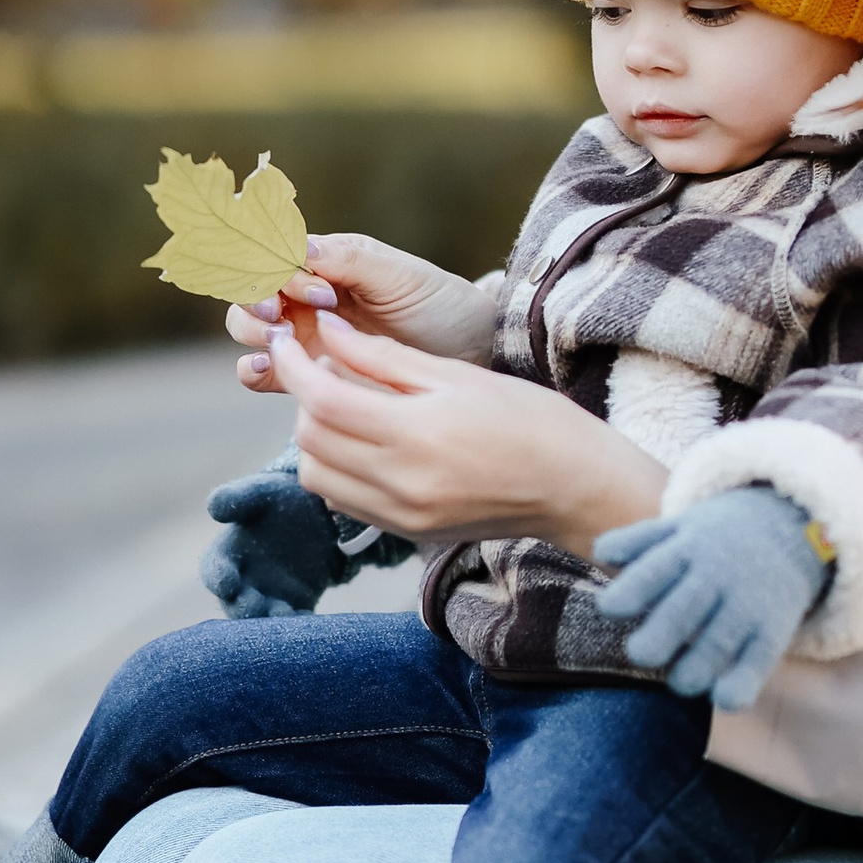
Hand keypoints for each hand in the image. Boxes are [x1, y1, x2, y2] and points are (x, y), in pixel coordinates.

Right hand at [203, 463, 396, 619]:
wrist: (315, 513)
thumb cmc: (276, 500)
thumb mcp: (259, 492)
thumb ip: (237, 498)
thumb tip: (213, 508)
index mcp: (227, 556)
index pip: (214, 571)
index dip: (218, 577)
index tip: (227, 582)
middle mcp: (243, 583)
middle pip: (235, 605)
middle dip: (243, 609)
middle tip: (255, 606)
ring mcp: (269, 597)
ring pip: (264, 619)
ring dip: (271, 623)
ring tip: (285, 615)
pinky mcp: (295, 606)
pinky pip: (294, 622)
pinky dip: (299, 626)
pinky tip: (309, 623)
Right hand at [229, 231, 495, 391]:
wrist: (469, 354)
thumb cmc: (440, 305)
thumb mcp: (401, 276)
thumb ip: (350, 260)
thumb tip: (299, 248)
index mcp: (324, 261)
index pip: (270, 252)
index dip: (273, 266)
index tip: (313, 287)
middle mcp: (305, 296)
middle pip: (249, 288)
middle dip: (253, 297)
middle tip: (279, 314)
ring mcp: (303, 335)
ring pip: (247, 328)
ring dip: (251, 330)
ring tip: (281, 339)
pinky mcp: (309, 374)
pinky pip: (263, 371)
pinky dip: (254, 368)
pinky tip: (269, 367)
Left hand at [267, 312, 664, 555]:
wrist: (575, 487)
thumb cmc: (530, 420)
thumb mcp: (458, 375)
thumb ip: (386, 356)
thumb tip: (327, 331)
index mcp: (418, 435)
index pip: (323, 400)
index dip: (294, 365)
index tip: (287, 339)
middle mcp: (402, 484)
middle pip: (310, 439)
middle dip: (303, 396)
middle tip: (323, 366)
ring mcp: (402, 515)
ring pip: (316, 476)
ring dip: (315, 437)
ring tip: (345, 406)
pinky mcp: (406, 532)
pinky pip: (342, 500)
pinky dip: (335, 468)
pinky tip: (364, 443)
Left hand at [595, 489, 833, 709]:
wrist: (792, 531)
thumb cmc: (715, 539)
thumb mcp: (679, 529)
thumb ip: (637, 542)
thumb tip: (599, 554)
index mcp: (686, 550)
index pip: (654, 571)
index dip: (631, 591)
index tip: (608, 608)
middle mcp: (717, 577)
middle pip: (684, 610)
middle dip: (659, 636)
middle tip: (638, 654)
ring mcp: (746, 605)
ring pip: (717, 644)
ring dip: (693, 670)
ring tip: (677, 682)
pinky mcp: (771, 632)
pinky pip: (756, 663)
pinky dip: (741, 684)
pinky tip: (724, 699)